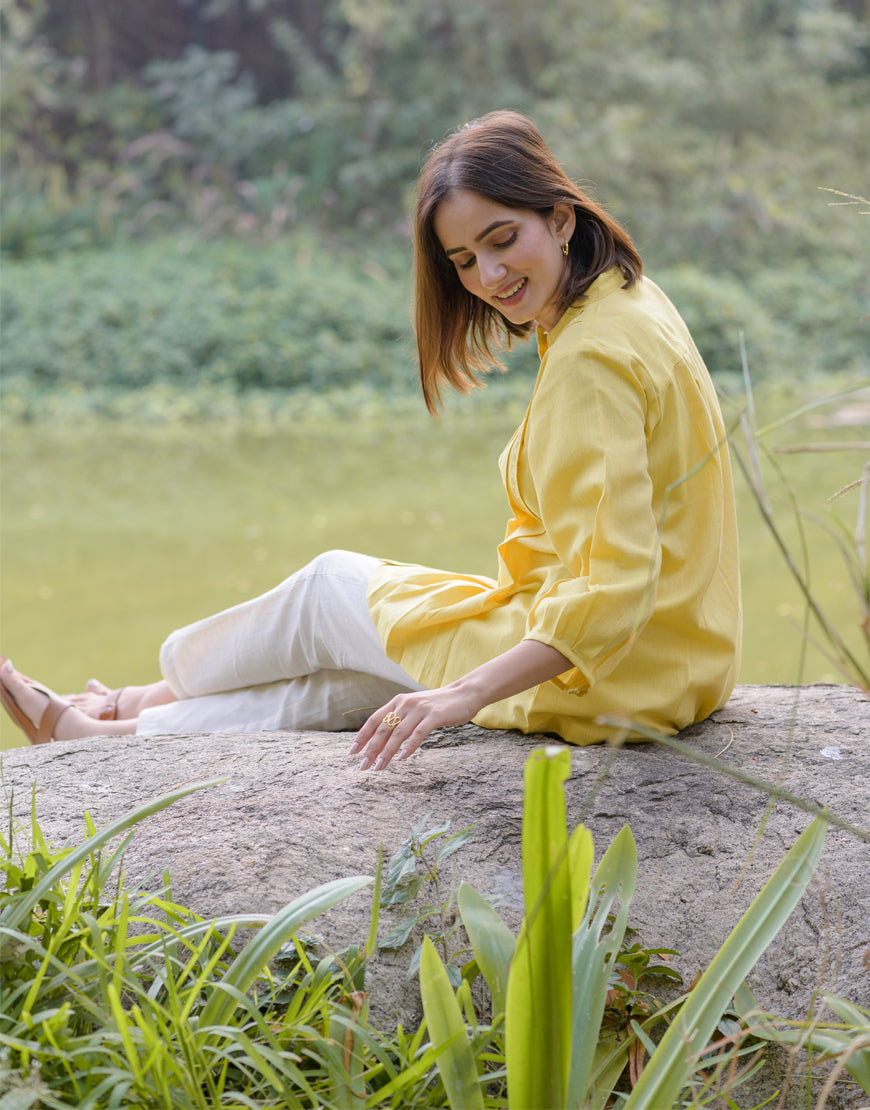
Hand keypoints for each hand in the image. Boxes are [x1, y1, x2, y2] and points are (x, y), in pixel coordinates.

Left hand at [349, 685, 483, 770]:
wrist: (464, 693)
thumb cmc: (438, 705)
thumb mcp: (414, 708)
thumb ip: (400, 719)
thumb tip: (382, 740)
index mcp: (398, 702)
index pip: (374, 720)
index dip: (362, 736)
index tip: (352, 752)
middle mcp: (405, 704)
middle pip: (383, 729)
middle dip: (371, 749)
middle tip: (363, 766)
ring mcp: (419, 709)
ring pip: (398, 733)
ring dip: (387, 752)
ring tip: (379, 767)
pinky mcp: (434, 716)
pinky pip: (418, 733)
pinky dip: (409, 746)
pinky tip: (403, 758)